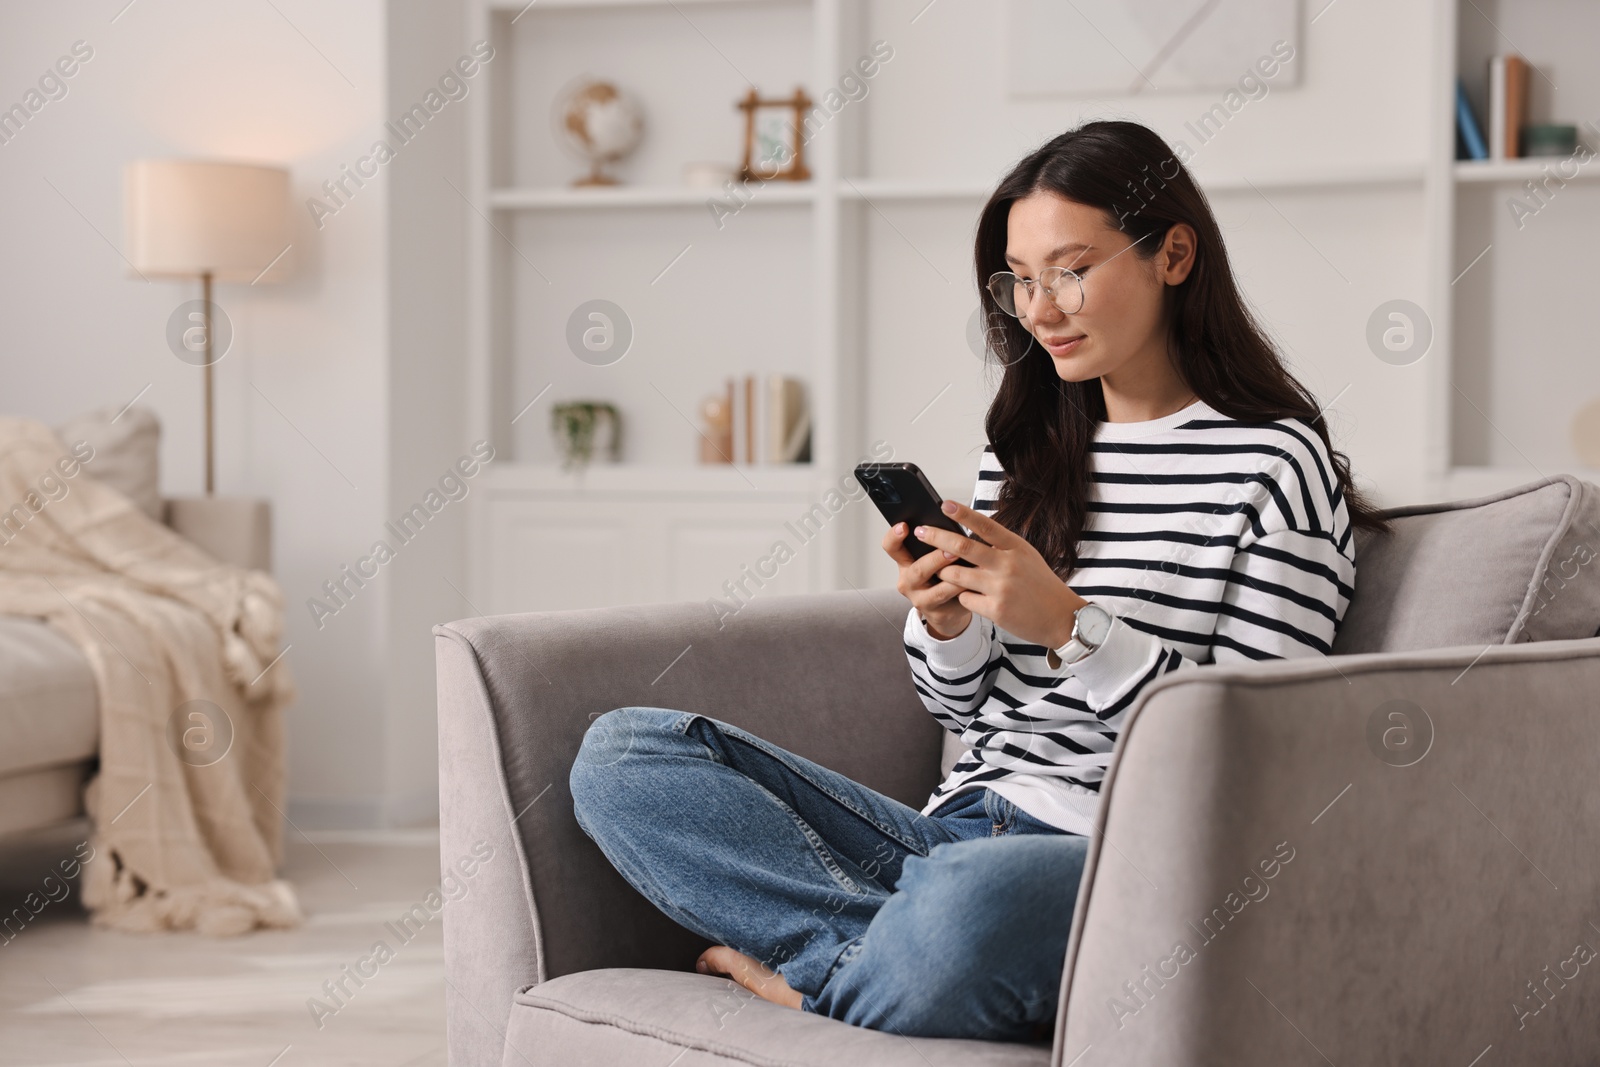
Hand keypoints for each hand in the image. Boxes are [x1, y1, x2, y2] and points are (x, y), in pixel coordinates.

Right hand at [882, 521, 970, 638]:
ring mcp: (921, 599)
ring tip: (966, 564)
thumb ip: (936, 545)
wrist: (947, 608)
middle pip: (917, 570)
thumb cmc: (941, 576)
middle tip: (950, 550)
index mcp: (905, 563)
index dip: (894, 536)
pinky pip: (952, 601)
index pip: (891, 547)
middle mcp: (908, 582)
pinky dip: (963, 589)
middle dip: (935, 559)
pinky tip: (974, 580)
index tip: (903, 526)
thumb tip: (951, 525)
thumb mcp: (934, 559)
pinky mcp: (937, 612)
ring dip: (952, 576)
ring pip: (936, 589)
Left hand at [912, 500, 1087, 649]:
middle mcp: (1008, 564)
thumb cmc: (1040, 585)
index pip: (985, 525)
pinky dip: (962, 597)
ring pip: (956, 574)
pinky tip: (970, 598)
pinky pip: (964, 599)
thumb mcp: (1026, 557)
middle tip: (921, 531)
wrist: (1062, 617)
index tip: (945, 504)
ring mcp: (1001, 587)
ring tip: (942, 571)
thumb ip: (1000, 547)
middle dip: (937, 537)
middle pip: (963, 547)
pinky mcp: (995, 609)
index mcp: (1016, 547)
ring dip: (945, 572)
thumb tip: (968, 536)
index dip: (963, 513)